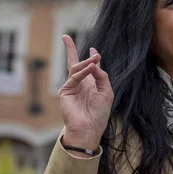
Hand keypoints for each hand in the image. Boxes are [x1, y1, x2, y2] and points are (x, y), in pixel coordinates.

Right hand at [58, 35, 112, 151]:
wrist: (89, 128)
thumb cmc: (99, 113)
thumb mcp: (106, 92)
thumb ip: (102, 77)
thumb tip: (95, 64)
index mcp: (91, 84)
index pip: (89, 68)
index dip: (91, 58)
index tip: (93, 49)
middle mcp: (81, 84)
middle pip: (74, 63)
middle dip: (71, 50)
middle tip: (84, 45)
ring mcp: (72, 87)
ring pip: (76, 68)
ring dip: (86, 62)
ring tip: (95, 57)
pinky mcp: (66, 91)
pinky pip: (74, 77)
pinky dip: (82, 71)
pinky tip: (90, 67)